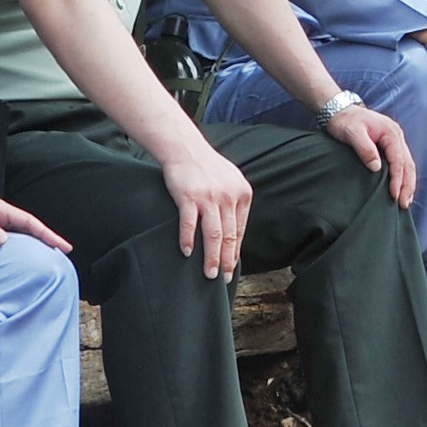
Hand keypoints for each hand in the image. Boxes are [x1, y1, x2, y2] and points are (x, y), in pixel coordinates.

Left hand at [0, 191, 71, 254]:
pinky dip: (20, 249)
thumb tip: (3, 240)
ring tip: (48, 259)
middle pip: (31, 230)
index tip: (63, 246)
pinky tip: (24, 259)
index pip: (31, 223)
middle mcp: (3, 217)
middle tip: (63, 254)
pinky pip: (11, 241)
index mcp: (2, 210)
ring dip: (35, 246)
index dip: (48, 235)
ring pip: (22, 236)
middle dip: (47, 241)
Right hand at [163, 138, 254, 279]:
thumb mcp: (230, 180)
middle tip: (224, 278)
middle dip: (227, 260)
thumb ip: (234, 203)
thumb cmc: (206, 166)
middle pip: (229, 236)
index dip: (236, 251)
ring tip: (210, 273)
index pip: (239, 229)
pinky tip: (187, 252)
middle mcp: (228, 196)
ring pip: (213, 234)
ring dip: (212, 256)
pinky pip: (189, 223)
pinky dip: (188, 239)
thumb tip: (234, 232)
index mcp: (242, 193)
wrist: (185, 147)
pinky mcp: (188, 197)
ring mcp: (208, 197)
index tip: (232, 267)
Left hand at [322, 101, 415, 207]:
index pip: (399, 160)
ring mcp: (396, 141)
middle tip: (403, 204)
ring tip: (405, 202)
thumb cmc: (346, 122)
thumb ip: (365, 149)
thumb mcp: (352, 133)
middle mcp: (397, 137)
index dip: (398, 179)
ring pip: (408, 165)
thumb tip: (376, 167)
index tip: (394, 195)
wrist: (341, 111)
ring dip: (408, 184)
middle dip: (408, 185)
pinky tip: (401, 189)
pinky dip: (403, 178)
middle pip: (408, 164)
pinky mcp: (391, 146)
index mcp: (391, 132)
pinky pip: (402, 163)